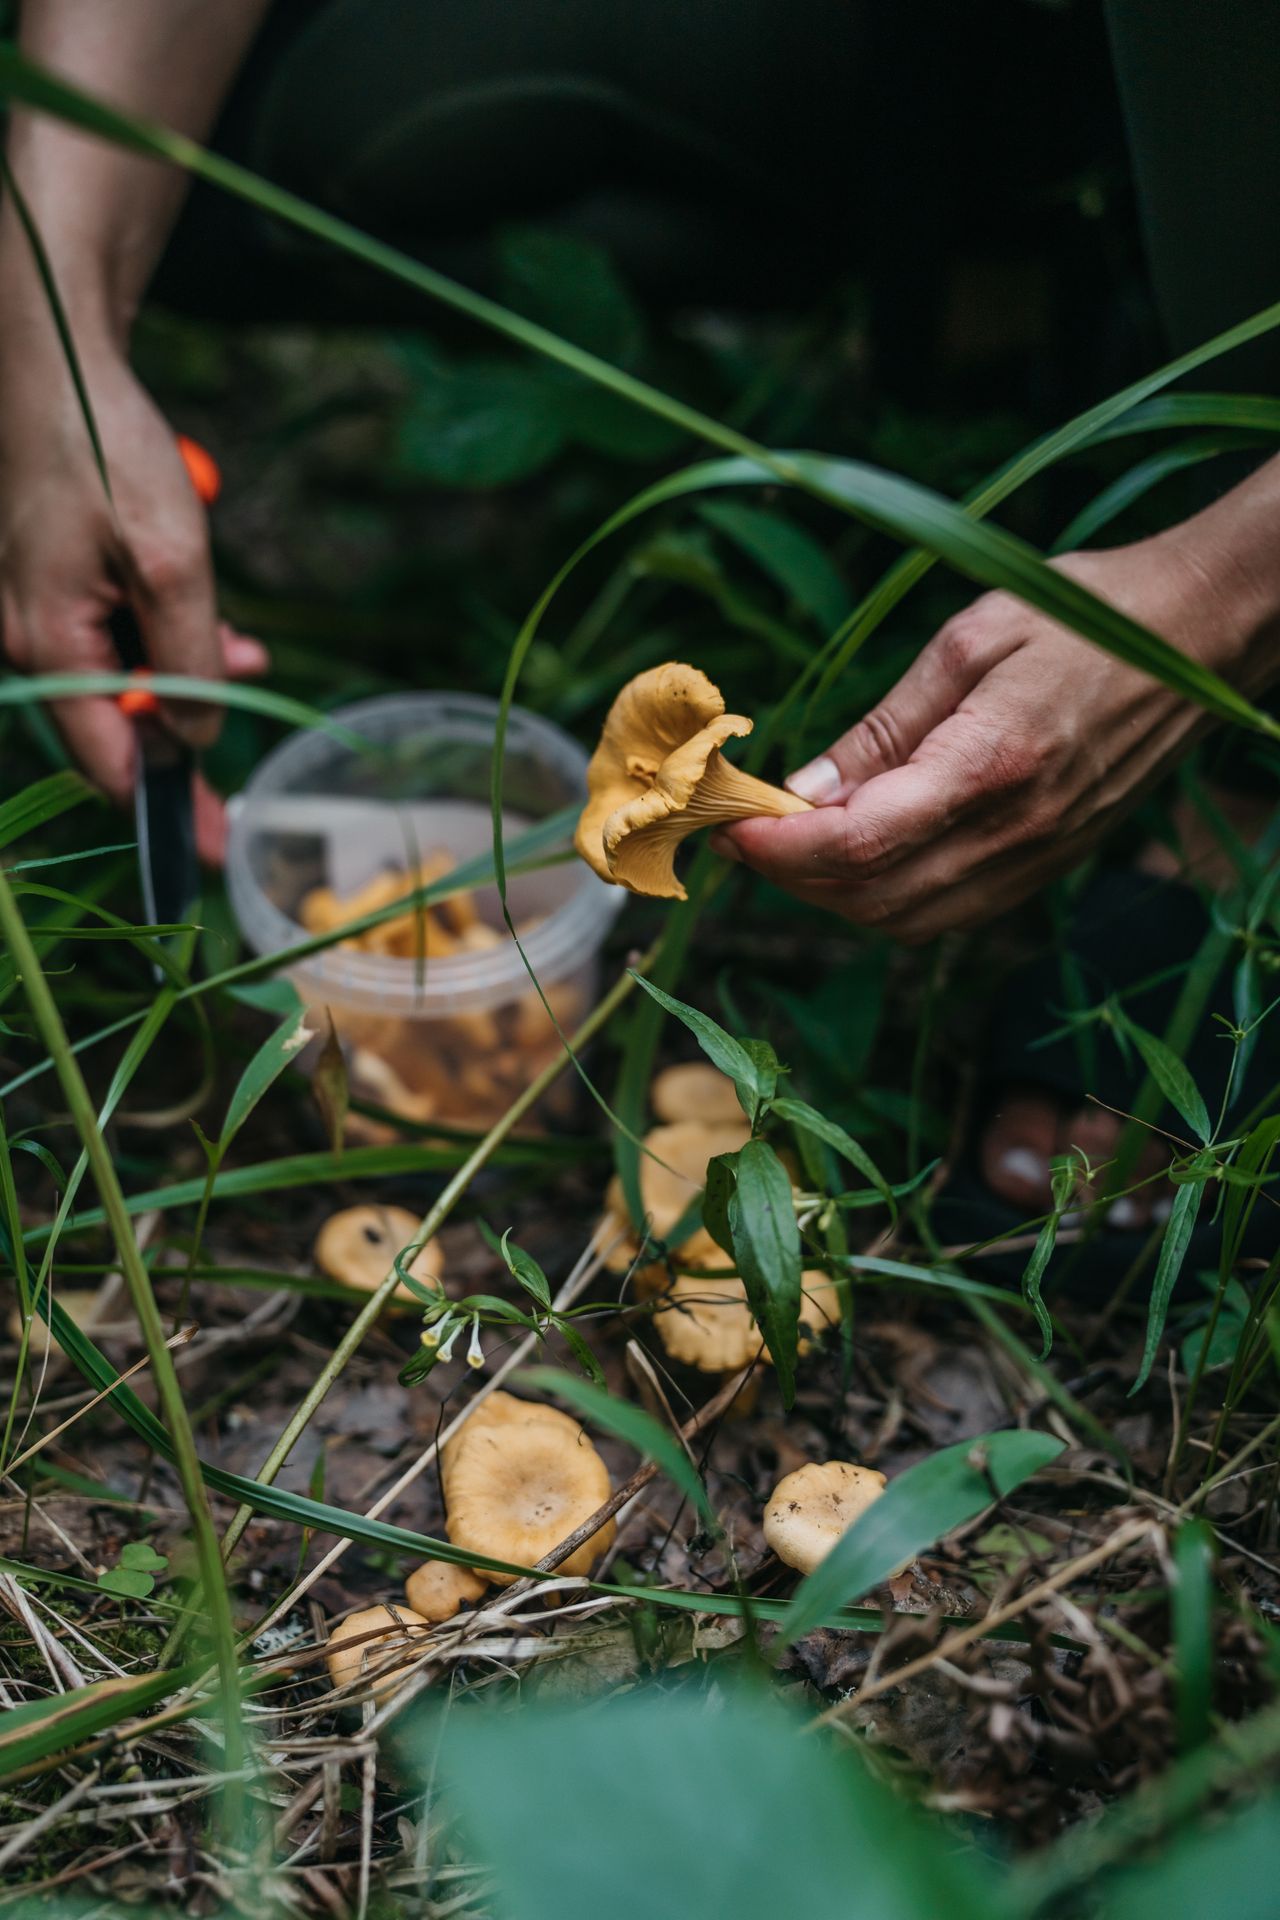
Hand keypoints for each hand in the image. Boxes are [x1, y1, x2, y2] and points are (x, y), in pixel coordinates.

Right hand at [0, 330, 265, 860]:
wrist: (56, 359)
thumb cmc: (105, 449)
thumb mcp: (172, 563)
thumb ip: (189, 660)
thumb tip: (197, 736)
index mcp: (47, 647)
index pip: (109, 765)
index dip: (167, 808)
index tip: (213, 850)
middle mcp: (27, 641)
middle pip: (117, 728)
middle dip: (187, 729)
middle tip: (241, 750)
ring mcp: (32, 612)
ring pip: (122, 679)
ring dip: (186, 672)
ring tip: (243, 646)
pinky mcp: (48, 583)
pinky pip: (111, 636)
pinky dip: (162, 632)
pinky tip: (206, 614)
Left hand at [715, 534, 1273, 941]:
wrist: (1200, 640)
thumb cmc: (1085, 616)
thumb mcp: (968, 641)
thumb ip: (883, 729)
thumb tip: (801, 789)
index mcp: (991, 764)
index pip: (858, 843)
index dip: (778, 846)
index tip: (727, 821)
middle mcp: (1017, 832)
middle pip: (871, 897)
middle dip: (790, 874)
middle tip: (743, 827)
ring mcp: (1038, 861)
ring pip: (906, 922)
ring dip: (832, 896)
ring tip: (792, 841)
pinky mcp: (1048, 870)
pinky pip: (947, 915)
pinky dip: (886, 899)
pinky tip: (859, 852)